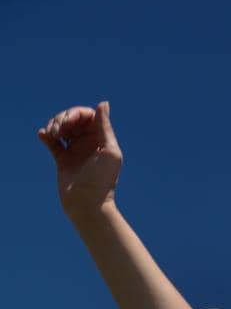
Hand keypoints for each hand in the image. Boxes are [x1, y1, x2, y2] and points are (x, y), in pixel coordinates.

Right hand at [37, 100, 122, 220]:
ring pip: (61, 128)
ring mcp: (75, 151)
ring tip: (52, 134)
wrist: (87, 204)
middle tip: (58, 129)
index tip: (70, 122)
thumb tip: (103, 103)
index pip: (87, 115)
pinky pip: (52, 142)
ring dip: (54, 125)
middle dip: (62, 118)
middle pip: (72, 119)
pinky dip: (46, 136)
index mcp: (101, 139)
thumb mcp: (109, 152)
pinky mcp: (62, 160)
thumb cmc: (101, 180)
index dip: (76, 113)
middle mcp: (88, 143)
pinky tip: (43, 135)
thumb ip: (105, 127)